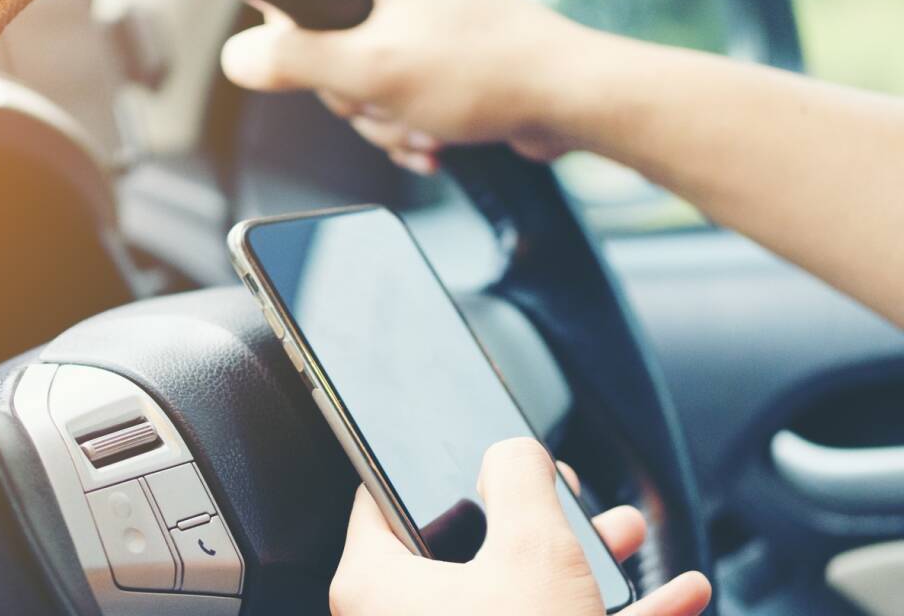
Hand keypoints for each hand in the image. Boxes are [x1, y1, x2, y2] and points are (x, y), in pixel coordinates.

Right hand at [221, 0, 597, 172]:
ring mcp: (422, 3)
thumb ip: (291, 62)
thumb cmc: (489, 71)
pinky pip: (393, 88)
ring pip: (358, 76)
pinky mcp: (441, 42)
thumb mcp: (370, 69)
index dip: (308, 50)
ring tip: (420, 123)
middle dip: (357, 95)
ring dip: (383, 117)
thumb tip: (237, 58)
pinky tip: (432, 137)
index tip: (348, 71)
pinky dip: (407, 121)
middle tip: (391, 100)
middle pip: (325, 44)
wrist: (565, 102)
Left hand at [329, 438, 711, 615]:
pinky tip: (674, 600)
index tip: (479, 449)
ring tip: (627, 536)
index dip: (440, 463)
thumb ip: (520, 478)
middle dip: (540, 517)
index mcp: (377, 585)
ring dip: (584, 566)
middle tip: (572, 496)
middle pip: (470, 547)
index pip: (387, 500)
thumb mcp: (535, 550)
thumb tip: (513, 451)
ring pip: (521, 597)